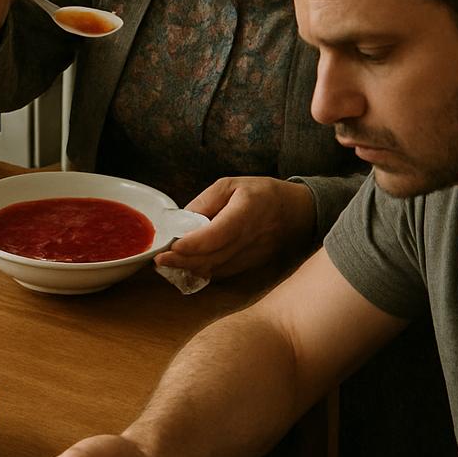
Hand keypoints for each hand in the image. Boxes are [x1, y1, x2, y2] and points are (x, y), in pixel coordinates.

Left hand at [156, 177, 316, 278]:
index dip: (193, 244)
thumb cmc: (261, 193)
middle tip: (160, 261)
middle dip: (183, 262)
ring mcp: (254, 255)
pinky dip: (206, 270)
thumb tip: (181, 220)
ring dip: (191, 269)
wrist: (297, 211)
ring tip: (168, 265)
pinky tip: (190, 266)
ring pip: (218, 269)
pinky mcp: (253, 265)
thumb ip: (205, 202)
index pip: (218, 234)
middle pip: (214, 257)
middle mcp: (251, 238)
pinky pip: (225, 272)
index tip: (172, 247)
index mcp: (246, 212)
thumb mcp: (231, 184)